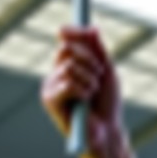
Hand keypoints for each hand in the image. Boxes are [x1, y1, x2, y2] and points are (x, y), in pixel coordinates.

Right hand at [40, 26, 122, 157]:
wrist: (107, 131)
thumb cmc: (107, 104)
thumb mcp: (106, 71)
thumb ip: (98, 50)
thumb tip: (92, 27)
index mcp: (68, 65)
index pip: (66, 40)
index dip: (72, 32)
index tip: (82, 29)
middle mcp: (56, 73)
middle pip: (67, 48)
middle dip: (89, 59)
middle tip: (98, 74)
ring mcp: (51, 86)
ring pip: (70, 66)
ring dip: (90, 80)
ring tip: (92, 94)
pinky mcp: (49, 100)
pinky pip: (68, 83)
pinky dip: (83, 91)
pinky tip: (84, 104)